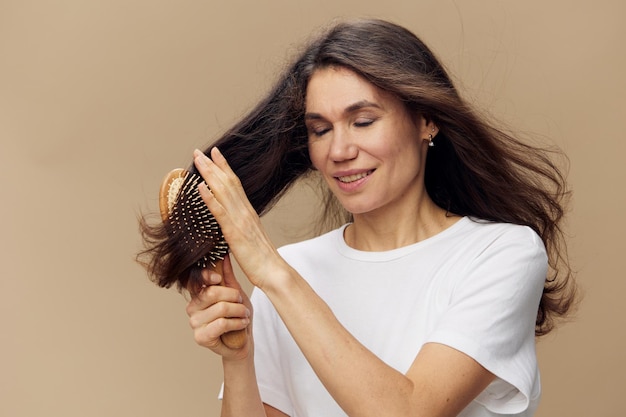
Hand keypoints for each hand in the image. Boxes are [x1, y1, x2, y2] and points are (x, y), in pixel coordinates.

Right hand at [185, 255, 251, 358]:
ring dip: (238, 310)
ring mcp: (194, 323)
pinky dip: (237, 322)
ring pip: (220, 308)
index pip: (194, 280)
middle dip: (233, 296)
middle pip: (211, 293)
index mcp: (198, 295)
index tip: (218, 279)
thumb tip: (224, 255)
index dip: (206, 276)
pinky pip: (222, 323)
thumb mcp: (236, 293)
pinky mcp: (201, 337)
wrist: (242, 342)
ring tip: (244, 314)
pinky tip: (242, 323)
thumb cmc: (238, 316)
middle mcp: (192, 308)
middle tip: (241, 301)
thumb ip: (228, 276)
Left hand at [193, 147, 286, 289]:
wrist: (273, 271)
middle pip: (227, 182)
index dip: (224, 167)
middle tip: (199, 151)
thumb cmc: (262, 260)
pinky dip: (209, 198)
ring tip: (197, 160)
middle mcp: (245, 211)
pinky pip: (220, 212)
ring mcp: (240, 220)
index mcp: (248, 212)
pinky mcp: (234, 232)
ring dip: (208, 174)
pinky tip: (200, 187)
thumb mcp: (250, 239)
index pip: (235, 183)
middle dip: (212, 165)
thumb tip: (232, 223)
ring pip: (222, 191)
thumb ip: (241, 227)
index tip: (215, 153)